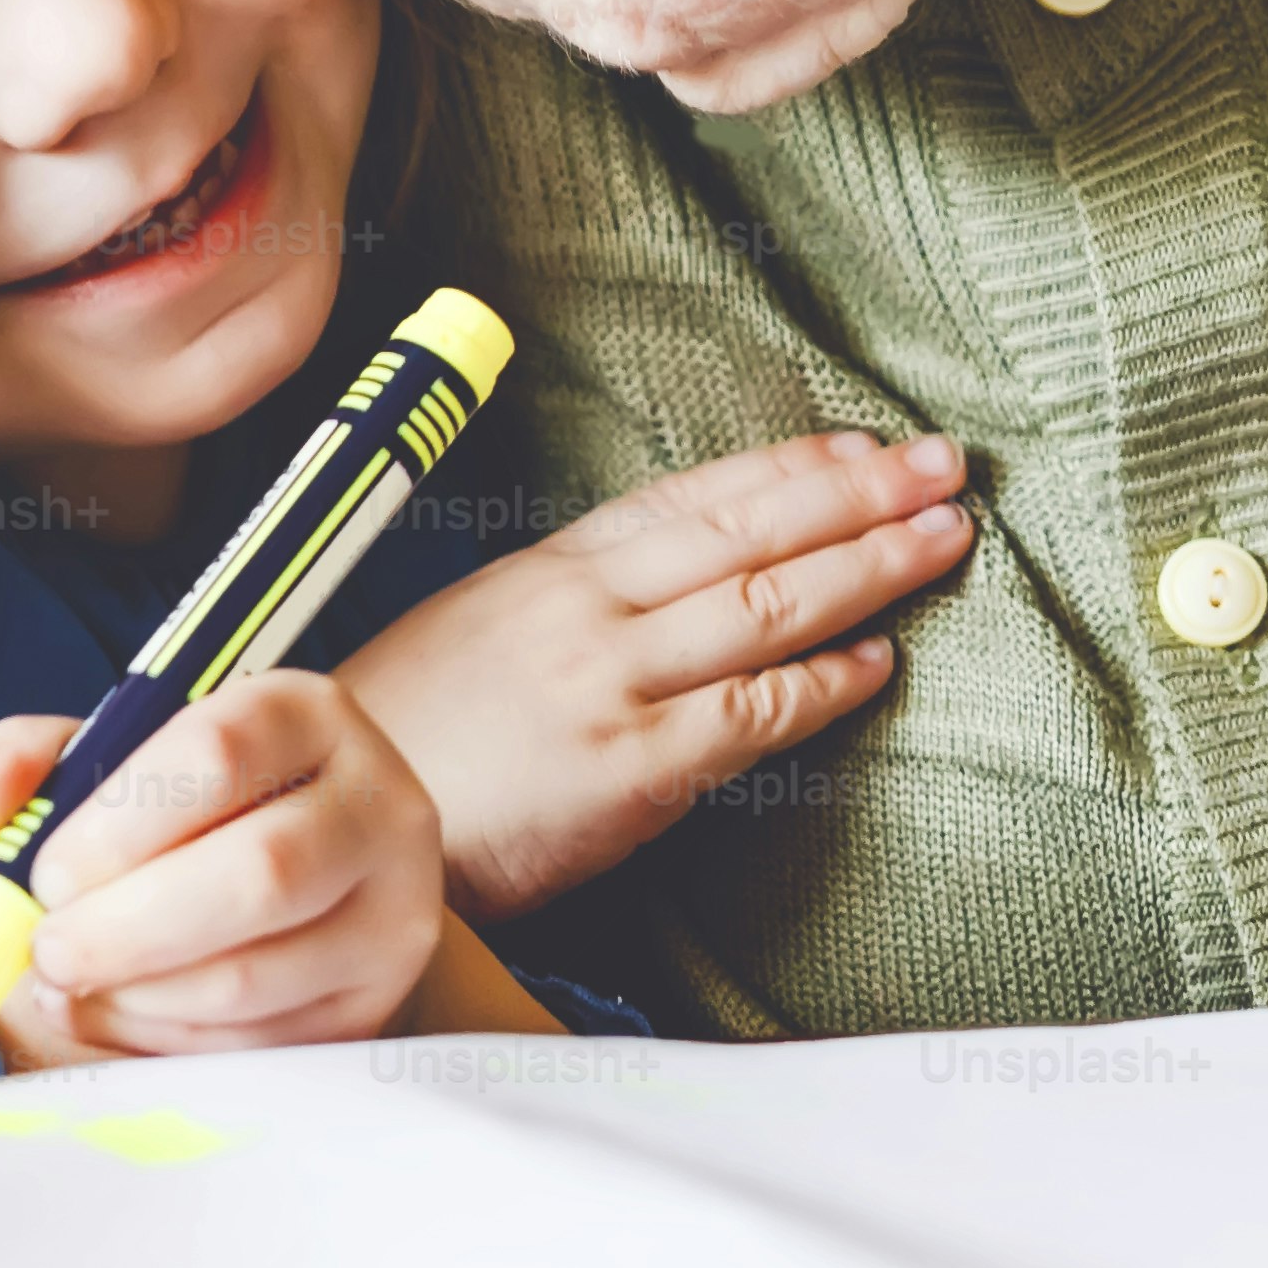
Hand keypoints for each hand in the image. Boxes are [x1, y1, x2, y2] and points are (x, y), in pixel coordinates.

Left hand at [0, 675, 448, 1060]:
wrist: (317, 863)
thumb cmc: (198, 806)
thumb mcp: (122, 755)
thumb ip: (35, 761)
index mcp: (308, 714)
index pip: (215, 754)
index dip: (114, 825)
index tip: (48, 874)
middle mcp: (379, 803)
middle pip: (257, 875)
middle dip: (124, 930)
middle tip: (49, 951)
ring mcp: (394, 909)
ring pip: (252, 976)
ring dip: (134, 997)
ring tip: (76, 983)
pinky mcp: (376, 1000)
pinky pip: (257, 1043)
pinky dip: (168, 1041)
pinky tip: (123, 1012)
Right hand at [334, 431, 974, 919]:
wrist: (322, 822)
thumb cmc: (396, 738)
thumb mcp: (470, 632)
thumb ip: (563, 603)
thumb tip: (653, 586)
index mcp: (549, 570)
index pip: (693, 497)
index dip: (788, 467)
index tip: (862, 444)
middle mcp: (587, 610)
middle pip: (749, 533)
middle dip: (858, 493)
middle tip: (945, 468)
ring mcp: (610, 685)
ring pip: (767, 607)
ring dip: (867, 567)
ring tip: (940, 541)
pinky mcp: (627, 769)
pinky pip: (749, 716)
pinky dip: (819, 684)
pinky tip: (875, 663)